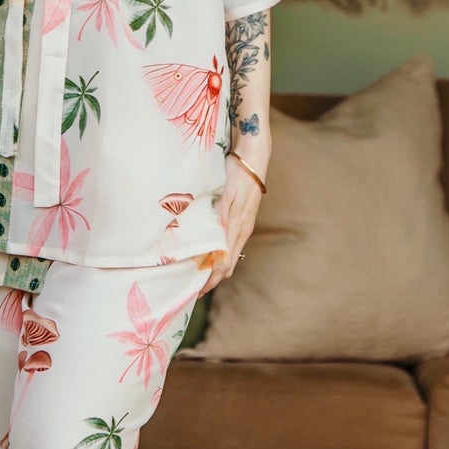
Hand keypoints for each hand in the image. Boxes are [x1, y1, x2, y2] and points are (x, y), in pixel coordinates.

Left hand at [201, 152, 264, 292]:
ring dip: (215, 267)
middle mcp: (242, 230)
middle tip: (193, 288)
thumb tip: (216, 242)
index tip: (196, 291)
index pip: (224, 264)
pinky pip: (231, 244)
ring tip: (198, 273)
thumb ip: (222, 216)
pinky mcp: (242, 218)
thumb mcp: (228, 193)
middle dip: (212, 279)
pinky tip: (208, 251)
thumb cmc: (238, 172)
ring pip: (230, 255)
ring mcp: (243, 225)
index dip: (211, 280)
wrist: (254, 156)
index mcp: (238, 228)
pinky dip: (219, 254)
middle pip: (228, 265)